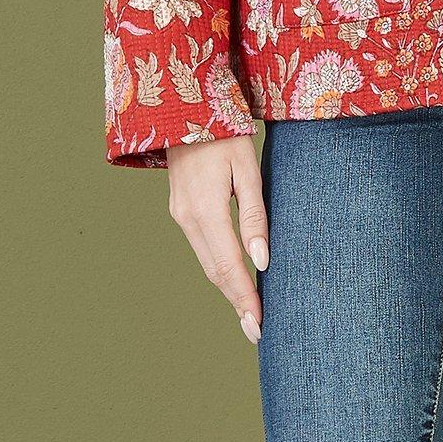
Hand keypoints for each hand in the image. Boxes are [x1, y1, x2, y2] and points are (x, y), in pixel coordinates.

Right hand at [164, 135, 269, 342]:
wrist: (185, 110)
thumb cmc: (226, 134)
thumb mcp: (248, 170)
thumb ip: (255, 216)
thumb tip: (262, 260)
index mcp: (206, 210)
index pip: (229, 266)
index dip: (245, 297)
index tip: (260, 322)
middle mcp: (188, 218)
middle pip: (215, 272)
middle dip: (237, 303)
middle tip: (258, 331)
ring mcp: (180, 216)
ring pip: (207, 263)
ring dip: (228, 290)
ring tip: (249, 314)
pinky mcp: (181, 211)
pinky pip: (202, 249)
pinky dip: (220, 270)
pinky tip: (234, 281)